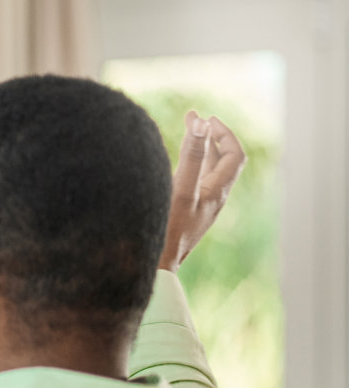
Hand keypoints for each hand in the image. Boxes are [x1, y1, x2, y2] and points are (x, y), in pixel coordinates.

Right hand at [160, 111, 245, 271]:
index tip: (206, 119)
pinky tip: (173, 167)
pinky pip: (194, 186)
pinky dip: (189, 168)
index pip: (233, 155)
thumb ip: (190, 156)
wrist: (154, 268)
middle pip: (222, 162)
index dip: (223, 134)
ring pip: (207, 174)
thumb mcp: (180, 190)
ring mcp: (199, 209)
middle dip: (211, 138)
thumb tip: (201, 123)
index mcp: (217, 192)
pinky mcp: (185, 217)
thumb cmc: (167, 232)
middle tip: (194, 120)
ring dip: (200, 152)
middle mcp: (212, 200)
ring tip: (187, 135)